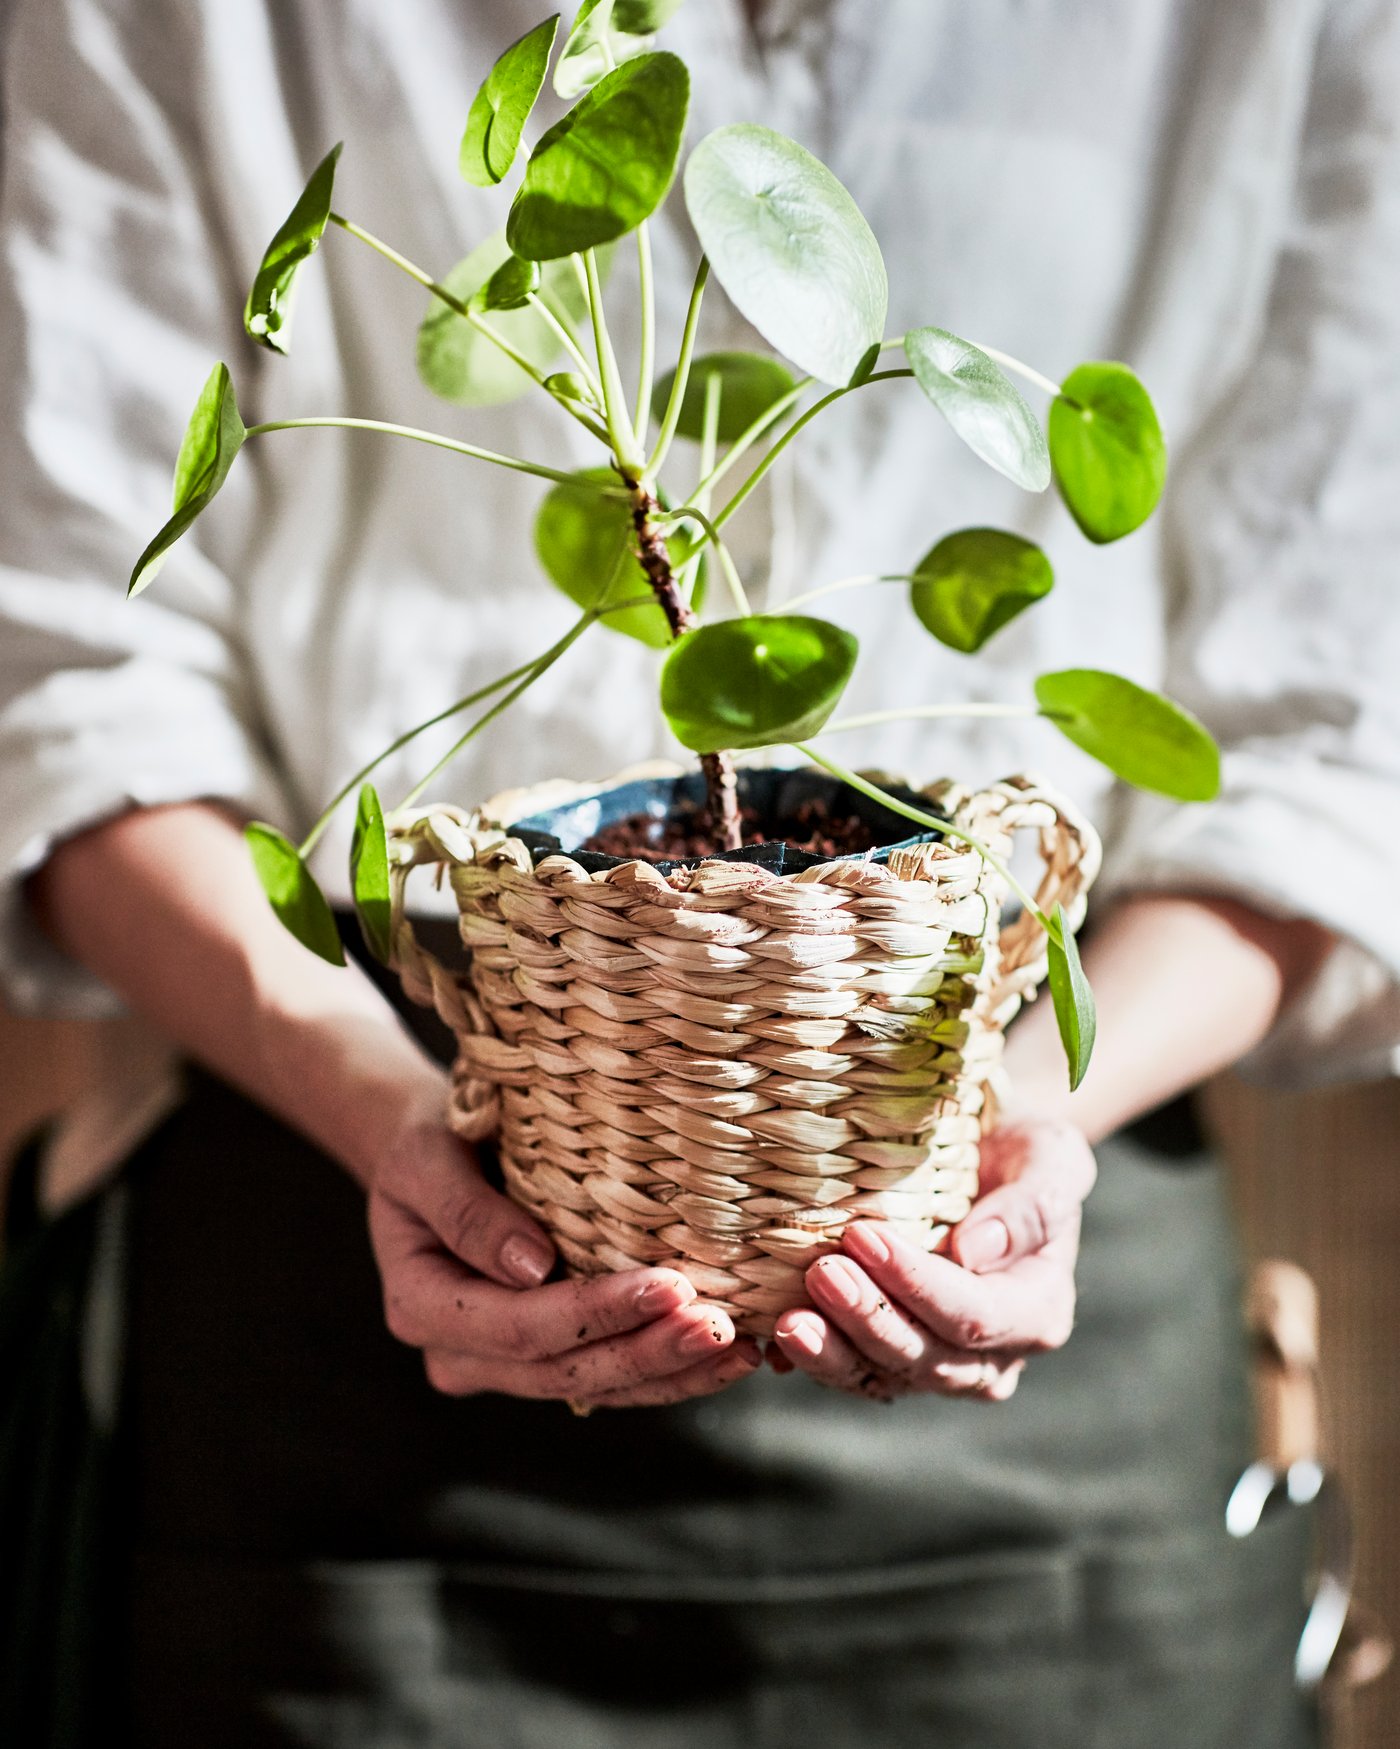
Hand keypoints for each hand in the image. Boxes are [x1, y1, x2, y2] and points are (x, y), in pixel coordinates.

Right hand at [366, 1084, 760, 1408]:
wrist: (430, 1157)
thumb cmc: (427, 1142)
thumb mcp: (427, 1159)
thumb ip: (468, 1213)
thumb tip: (533, 1268)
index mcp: (421, 1308)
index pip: (520, 1327)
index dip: (595, 1313)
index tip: (667, 1286)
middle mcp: (459, 1354)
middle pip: (563, 1372)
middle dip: (647, 1353)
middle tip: (719, 1327)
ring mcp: (502, 1367)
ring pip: (593, 1387)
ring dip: (669, 1374)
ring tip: (738, 1350)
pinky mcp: (545, 1357)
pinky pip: (607, 1376)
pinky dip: (666, 1371)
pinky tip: (723, 1356)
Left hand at [770, 1118, 1095, 1401]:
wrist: (987, 1159)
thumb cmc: (1021, 1151)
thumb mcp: (1049, 1157)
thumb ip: (1030, 1205)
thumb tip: (973, 1254)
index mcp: (1038, 1312)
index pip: (974, 1316)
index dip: (918, 1285)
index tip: (864, 1237)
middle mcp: (993, 1357)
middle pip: (925, 1358)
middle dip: (869, 1318)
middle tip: (821, 1271)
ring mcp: (940, 1365)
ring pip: (883, 1377)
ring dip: (833, 1351)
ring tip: (787, 1319)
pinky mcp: (894, 1360)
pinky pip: (853, 1373)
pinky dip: (815, 1359)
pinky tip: (775, 1335)